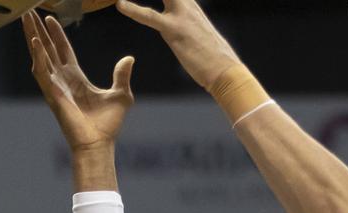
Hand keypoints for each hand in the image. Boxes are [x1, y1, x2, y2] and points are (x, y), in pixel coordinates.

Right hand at [23, 11, 133, 151]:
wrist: (99, 143)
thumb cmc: (108, 124)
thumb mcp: (121, 95)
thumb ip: (122, 75)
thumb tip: (129, 58)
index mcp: (76, 77)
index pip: (63, 50)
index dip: (56, 34)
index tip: (50, 17)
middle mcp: (62, 79)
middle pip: (46, 48)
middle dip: (38, 29)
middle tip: (28, 10)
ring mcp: (55, 85)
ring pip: (39, 55)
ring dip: (32, 36)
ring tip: (24, 18)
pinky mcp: (52, 93)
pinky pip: (41, 71)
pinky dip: (37, 56)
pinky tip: (34, 41)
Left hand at [116, 0, 239, 89]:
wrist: (227, 72)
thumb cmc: (217, 59)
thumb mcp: (202, 36)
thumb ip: (190, 26)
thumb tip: (188, 30)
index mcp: (192, 6)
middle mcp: (187, 6)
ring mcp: (181, 17)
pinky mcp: (175, 31)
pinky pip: (150, 17)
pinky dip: (134, 10)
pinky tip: (120, 5)